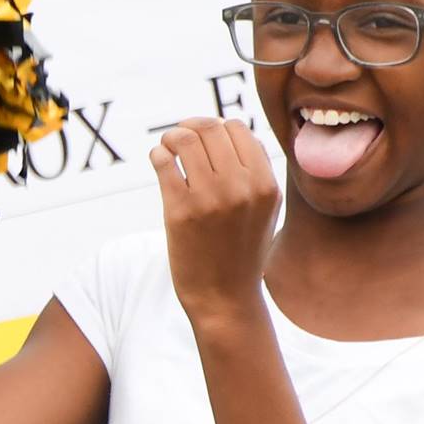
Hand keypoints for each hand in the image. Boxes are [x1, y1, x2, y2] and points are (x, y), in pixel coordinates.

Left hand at [150, 118, 279, 328]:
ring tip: (167, 147)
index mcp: (266, 184)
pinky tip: (160, 160)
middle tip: (179, 137)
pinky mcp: (180, 211)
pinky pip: (163, 162)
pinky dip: (158, 154)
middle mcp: (241, 188)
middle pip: (209, 128)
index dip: (216, 126)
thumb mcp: (264, 209)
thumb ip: (255, 171)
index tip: (204, 136)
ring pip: (184, 139)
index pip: (237, 128)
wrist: (224, 297)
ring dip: (170, 137)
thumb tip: (227, 128)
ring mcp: (210, 198)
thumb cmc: (240, 249)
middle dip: (190, 126)